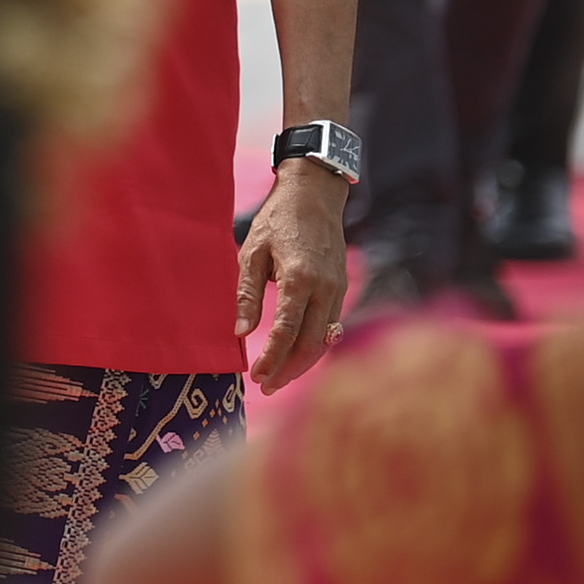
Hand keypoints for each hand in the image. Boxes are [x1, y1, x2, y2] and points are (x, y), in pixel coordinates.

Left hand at [237, 158, 350, 389]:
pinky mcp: (342, 287)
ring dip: (304, 361)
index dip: (272, 358)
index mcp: (299, 279)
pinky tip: (299, 354)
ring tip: (281, 378)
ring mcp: (338, 289)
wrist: (314, 196)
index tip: (257, 376)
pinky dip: (316, 344)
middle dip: (289, 369)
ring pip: (324, 337)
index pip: (286, 331)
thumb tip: (241, 332)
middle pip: (310, 342)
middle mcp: (324, 288)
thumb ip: (248, 293)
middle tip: (267, 386)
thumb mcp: (252, 252)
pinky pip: (330, 324)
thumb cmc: (277, 221)